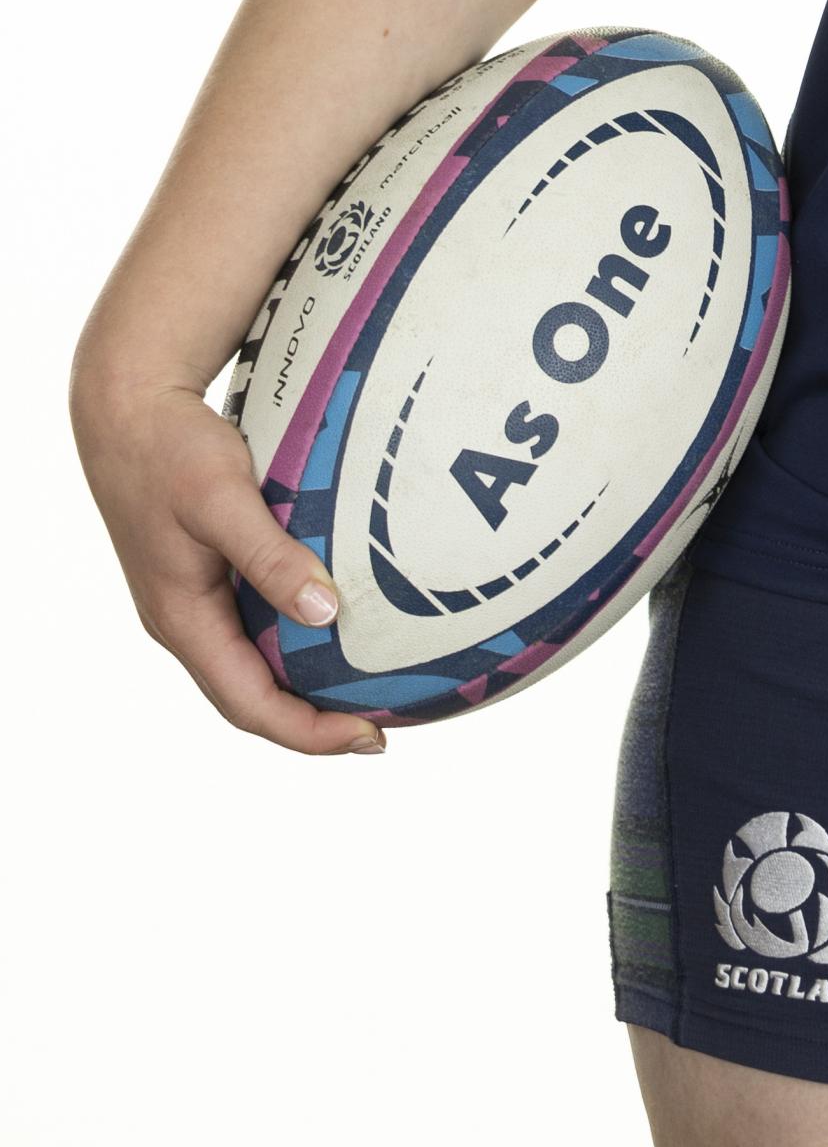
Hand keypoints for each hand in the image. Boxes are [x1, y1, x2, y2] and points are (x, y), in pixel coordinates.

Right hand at [70, 369, 387, 754]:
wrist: (128, 408)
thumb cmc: (170, 449)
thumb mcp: (220, 499)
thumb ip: (269, 556)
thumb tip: (325, 614)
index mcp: (182, 618)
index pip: (248, 704)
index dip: (307, 732)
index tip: (368, 738)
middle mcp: (186, 620)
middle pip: (251, 696)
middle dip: (312, 721)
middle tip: (380, 726)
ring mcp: (194, 598)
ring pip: (252, 663)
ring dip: (304, 683)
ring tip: (367, 687)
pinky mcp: (208, 572)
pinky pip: (254, 624)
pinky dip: (295, 638)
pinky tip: (336, 623)